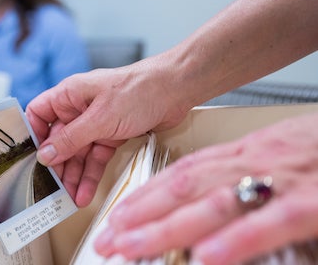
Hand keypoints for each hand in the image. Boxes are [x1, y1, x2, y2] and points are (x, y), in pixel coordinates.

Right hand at [26, 60, 188, 206]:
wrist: (176, 90)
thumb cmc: (139, 90)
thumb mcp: (100, 118)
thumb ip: (71, 139)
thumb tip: (46, 155)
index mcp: (69, 95)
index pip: (39, 113)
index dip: (32, 135)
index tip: (30, 158)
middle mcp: (79, 109)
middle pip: (58, 140)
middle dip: (55, 165)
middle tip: (50, 189)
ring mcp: (96, 123)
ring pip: (77, 153)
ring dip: (73, 175)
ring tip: (68, 198)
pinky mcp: (112, 135)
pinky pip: (95, 158)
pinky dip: (91, 175)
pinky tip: (85, 192)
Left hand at [94, 111, 317, 264]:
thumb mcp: (282, 154)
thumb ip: (246, 175)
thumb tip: (212, 206)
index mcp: (249, 150)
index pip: (184, 171)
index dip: (146, 194)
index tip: (118, 214)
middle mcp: (257, 160)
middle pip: (186, 187)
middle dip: (142, 215)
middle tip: (108, 238)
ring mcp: (285, 178)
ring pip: (216, 202)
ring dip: (170, 227)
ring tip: (133, 247)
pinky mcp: (316, 199)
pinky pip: (274, 220)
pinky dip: (239, 239)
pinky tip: (207, 257)